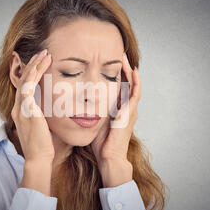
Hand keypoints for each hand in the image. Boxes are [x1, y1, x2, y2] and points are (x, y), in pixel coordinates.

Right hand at [11, 49, 53, 194]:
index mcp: (22, 111)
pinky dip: (33, 75)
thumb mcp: (44, 126)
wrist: (39, 157)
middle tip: (44, 53)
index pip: (25, 86)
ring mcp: (21, 108)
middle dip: (34, 65)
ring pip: (25, 80)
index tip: (43, 63)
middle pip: (23, 79)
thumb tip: (58, 108)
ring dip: (35, 66)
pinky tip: (40, 66)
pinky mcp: (26, 110)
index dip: (33, 73)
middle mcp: (19, 108)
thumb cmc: (45, 145)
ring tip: (45, 55)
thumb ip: (46, 115)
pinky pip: (27, 87)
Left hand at [91, 52, 140, 187]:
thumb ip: (90, 110)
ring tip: (124, 56)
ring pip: (132, 84)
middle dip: (122, 68)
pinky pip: (136, 93)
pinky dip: (136, 82)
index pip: (117, 86)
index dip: (113, 74)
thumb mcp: (95, 121)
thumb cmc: (101, 143)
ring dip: (129, 70)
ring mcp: (130, 109)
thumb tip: (74, 100)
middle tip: (117, 53)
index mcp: (117, 108)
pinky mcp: (131, 113)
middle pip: (126, 82)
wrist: (109, 157)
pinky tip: (134, 71)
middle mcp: (126, 107)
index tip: (105, 61)